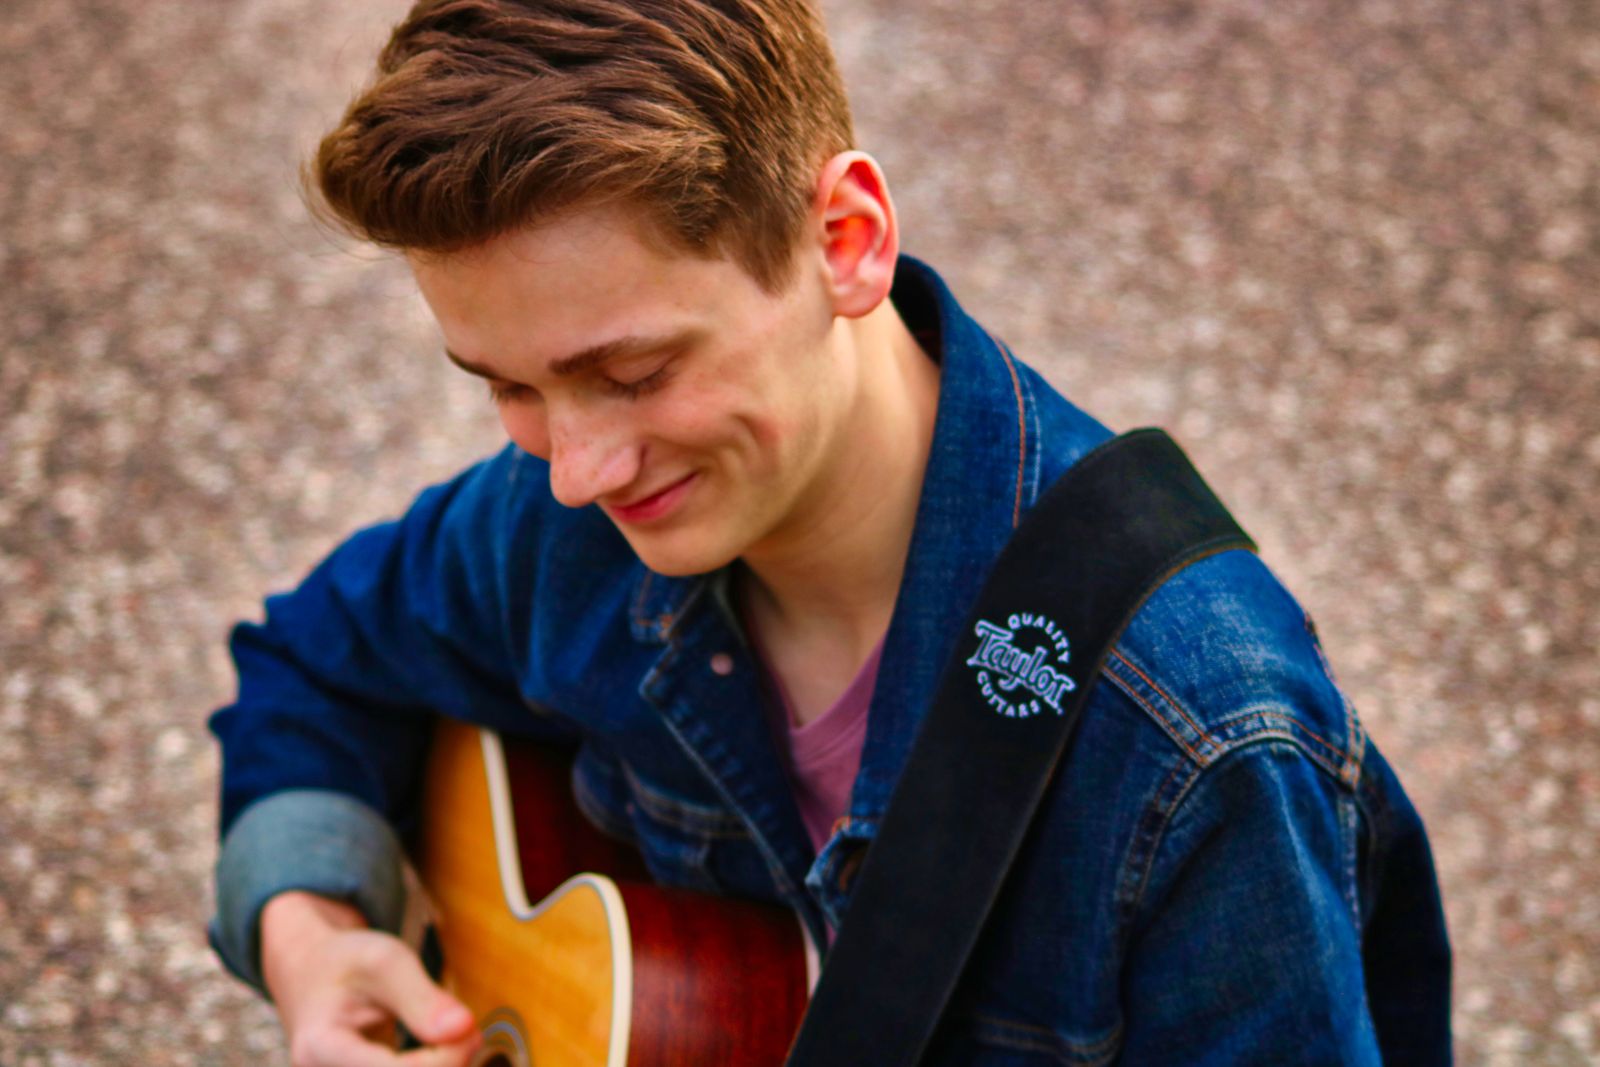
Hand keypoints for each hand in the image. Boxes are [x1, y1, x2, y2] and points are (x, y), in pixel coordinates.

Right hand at [260, 891, 480, 1066]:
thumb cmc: (345, 962)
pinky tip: (440, 1052)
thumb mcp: (383, 960)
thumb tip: (464, 1029)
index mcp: (320, 1047)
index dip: (443, 1060)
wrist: (311, 974)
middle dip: (445, 1066)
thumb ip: (421, 997)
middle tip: (468, 1034)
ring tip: (454, 1039)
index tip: (469, 1030)